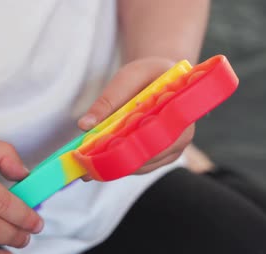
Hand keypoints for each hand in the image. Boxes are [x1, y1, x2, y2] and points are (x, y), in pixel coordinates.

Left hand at [78, 57, 194, 176]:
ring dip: (115, 166)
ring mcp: (172, 151)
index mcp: (180, 113)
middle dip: (117, 160)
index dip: (130, 145)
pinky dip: (119, 165)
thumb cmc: (147, 75)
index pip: (157, 137)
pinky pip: (139, 166)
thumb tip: (84, 125)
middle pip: (148, 158)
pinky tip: (98, 164)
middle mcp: (181, 137)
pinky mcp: (159, 157)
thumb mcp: (126, 79)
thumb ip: (106, 102)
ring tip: (89, 166)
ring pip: (142, 167)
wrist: (159, 77)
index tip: (105, 148)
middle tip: (88, 164)